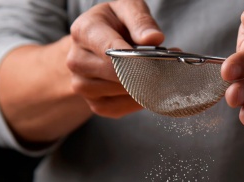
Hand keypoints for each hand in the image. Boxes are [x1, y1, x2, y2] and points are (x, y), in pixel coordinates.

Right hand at [67, 0, 164, 117]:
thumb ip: (140, 20)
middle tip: (167, 68)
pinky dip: (138, 101)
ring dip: (144, 87)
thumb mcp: (127, 8)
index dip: (136, 59)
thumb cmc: (115, 23)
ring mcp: (82, 85)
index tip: (157, 62)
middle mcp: (77, 60)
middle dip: (145, 73)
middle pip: (117, 75)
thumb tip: (153, 38)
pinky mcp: (94, 104)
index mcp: (84, 31)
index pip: (111, 50)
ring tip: (156, 74)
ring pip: (121, 93)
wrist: (97, 43)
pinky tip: (146, 89)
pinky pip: (120, 109)